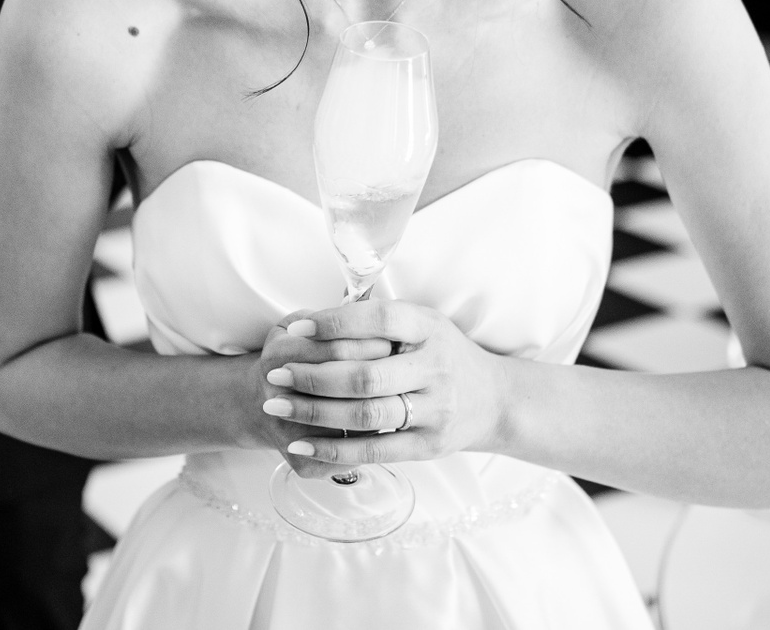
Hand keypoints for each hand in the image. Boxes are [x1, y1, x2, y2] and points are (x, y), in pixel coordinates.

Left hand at [258, 299, 506, 470]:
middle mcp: (436, 367)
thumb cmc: (442, 354)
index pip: (379, 319)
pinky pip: (375, 450)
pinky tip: (301, 445)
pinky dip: (334, 449)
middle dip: (312, 375)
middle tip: (274, 374)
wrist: (494, 400)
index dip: (334, 323)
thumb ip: (376, 320)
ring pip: (367, 413)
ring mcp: (435, 410)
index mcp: (430, 327)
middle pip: (366, 374)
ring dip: (315, 412)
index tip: (295, 327)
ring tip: (277, 405)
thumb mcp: (422, 324)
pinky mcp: (429, 445)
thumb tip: (311, 318)